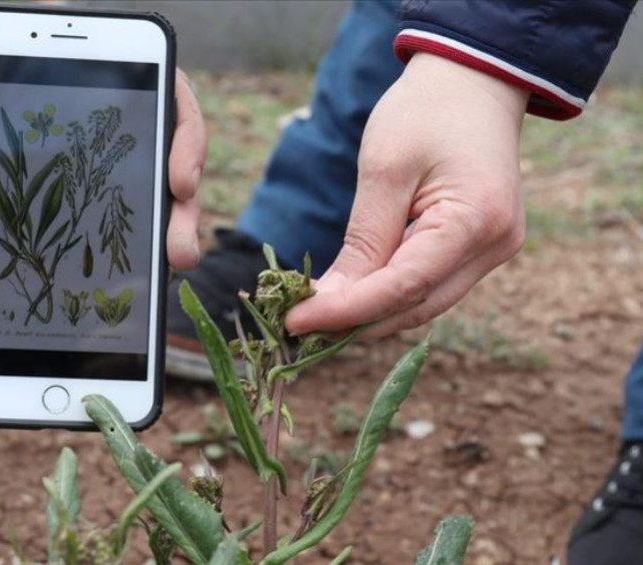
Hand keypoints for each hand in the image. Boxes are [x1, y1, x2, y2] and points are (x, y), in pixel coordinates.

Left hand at [0, 1, 205, 269]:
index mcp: (86, 66)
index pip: (166, 93)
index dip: (185, 140)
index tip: (179, 182)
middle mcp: (100, 106)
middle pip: (166, 153)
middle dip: (179, 207)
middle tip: (178, 252)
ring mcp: (89, 142)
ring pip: (146, 183)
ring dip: (162, 228)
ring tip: (166, 268)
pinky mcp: (68, 172)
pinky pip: (106, 203)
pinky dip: (123, 237)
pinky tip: (123, 272)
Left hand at [285, 53, 528, 338]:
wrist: (473, 81)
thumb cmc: (425, 111)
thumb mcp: (384, 169)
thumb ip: (363, 240)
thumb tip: (331, 298)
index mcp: (475, 222)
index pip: (402, 287)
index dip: (346, 311)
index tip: (295, 322)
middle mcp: (494, 247)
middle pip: (416, 306)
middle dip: (355, 322)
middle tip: (298, 326)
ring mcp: (493, 250)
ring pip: (424, 303)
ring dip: (371, 314)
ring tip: (317, 316)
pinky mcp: (481, 248)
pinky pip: (431, 284)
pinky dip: (390, 293)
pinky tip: (352, 293)